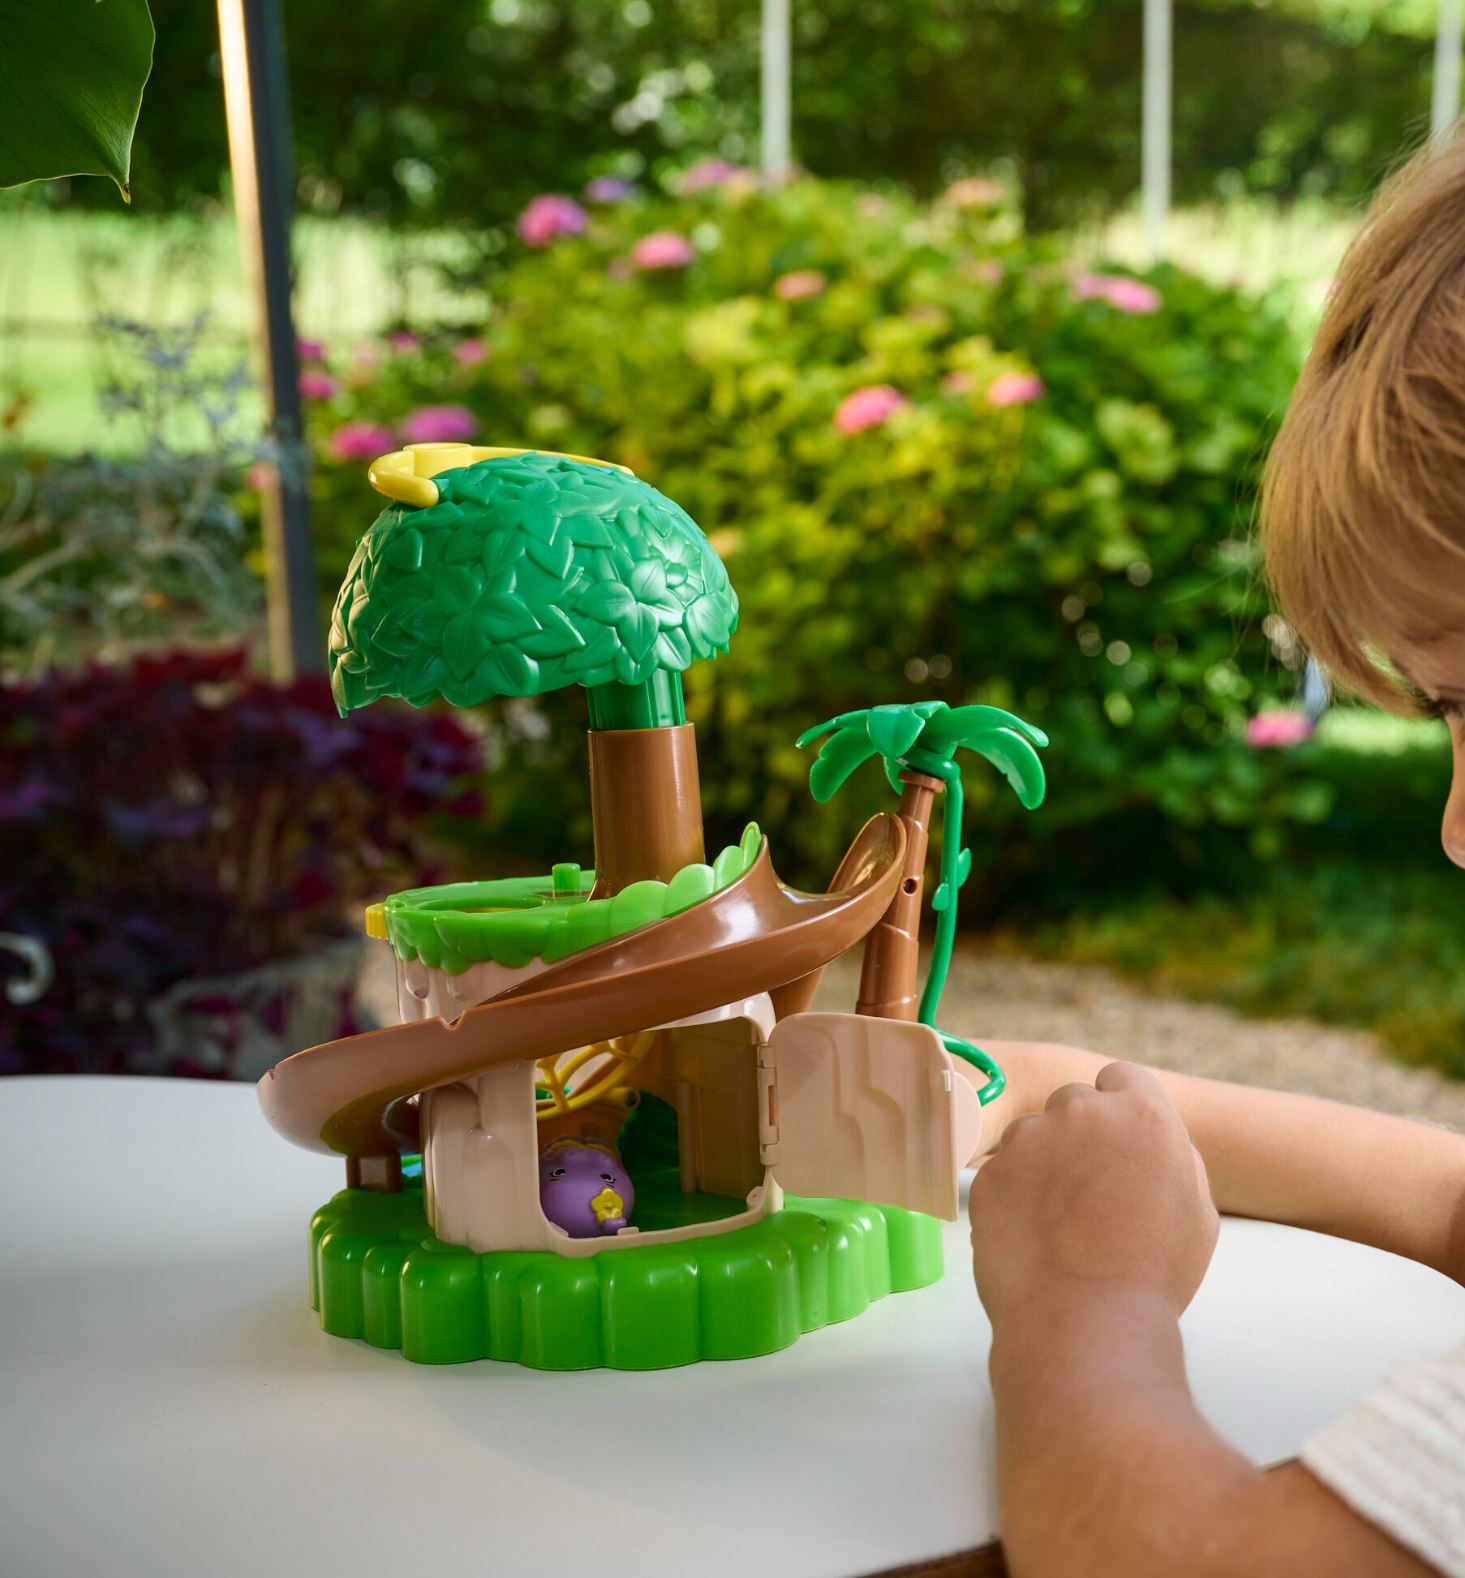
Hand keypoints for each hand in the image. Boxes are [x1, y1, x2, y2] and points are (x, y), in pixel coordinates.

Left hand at [969, 1061, 1218, 1330]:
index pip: (1123, 1077)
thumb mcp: (1197, 1209)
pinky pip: (1002, 1171)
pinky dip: (1013, 1195)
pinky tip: (1032, 1235)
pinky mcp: (989, 1171)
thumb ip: (1174, 1156)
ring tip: (1059, 1221)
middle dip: (1081, 1134)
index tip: (1120, 1143)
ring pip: (1032, 1133)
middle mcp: (1080, 1112)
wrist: (1087, 1322)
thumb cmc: (1153, 1274)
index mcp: (1142, 1113)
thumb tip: (1150, 1141)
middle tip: (1090, 1189)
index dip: (1122, 1110)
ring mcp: (1028, 1139)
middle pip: (1074, 1101)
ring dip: (1042, 1161)